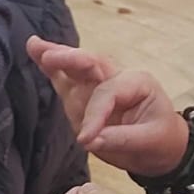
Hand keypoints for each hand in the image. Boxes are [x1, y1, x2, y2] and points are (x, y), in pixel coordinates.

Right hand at [25, 36, 188, 174]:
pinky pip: (65, 80)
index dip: (94, 116)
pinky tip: (36, 53)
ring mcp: (96, 87)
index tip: (85, 141)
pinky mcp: (82, 97)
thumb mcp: (149, 141)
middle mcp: (115, 78)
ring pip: (75, 68)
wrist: (159, 148)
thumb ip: (120, 139)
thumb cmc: (159, 141)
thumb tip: (90, 140)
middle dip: (70, 60)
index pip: (107, 94)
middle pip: (91, 64)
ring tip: (34, 45)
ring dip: (54, 56)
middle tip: (49, 56)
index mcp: (137, 83)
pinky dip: (50, 69)